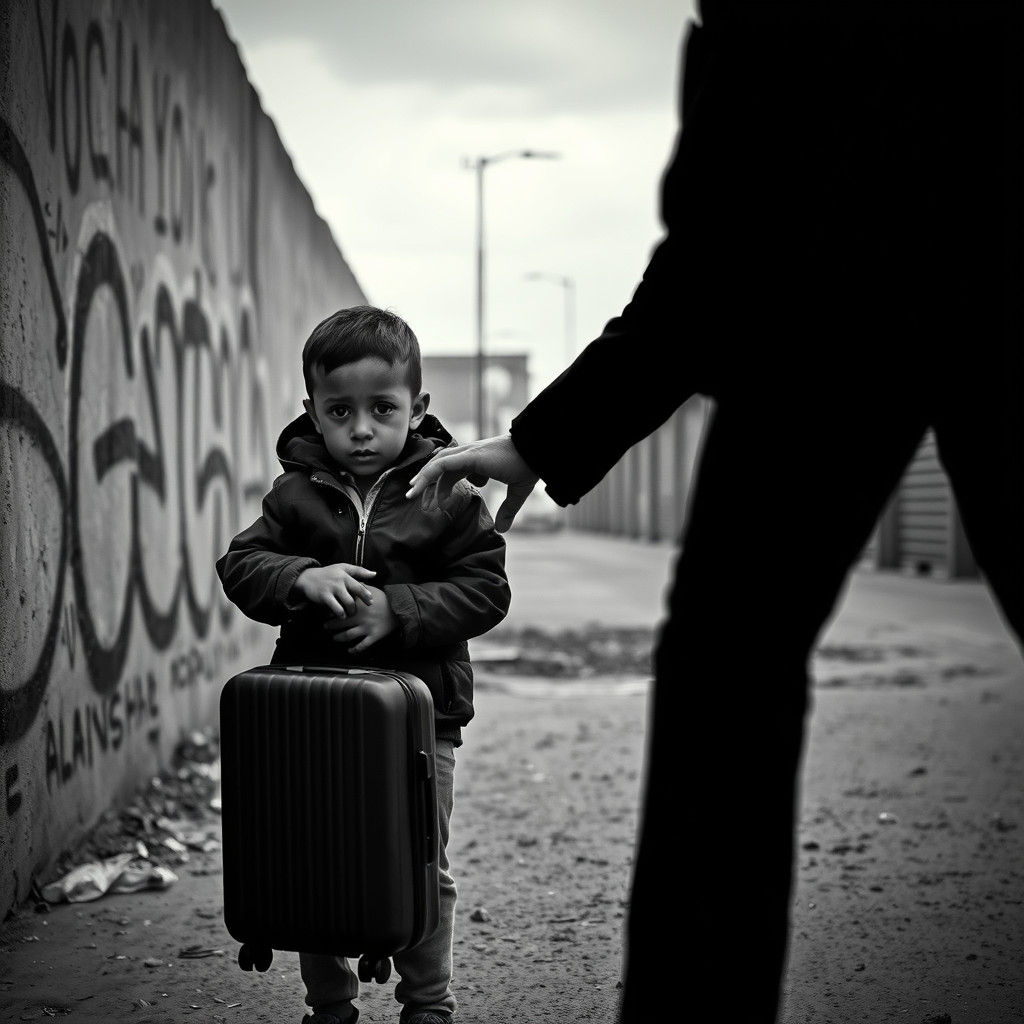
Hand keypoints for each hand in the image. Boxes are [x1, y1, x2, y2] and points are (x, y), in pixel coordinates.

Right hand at [293, 563, 375, 618]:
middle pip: (354, 597)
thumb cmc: (329, 573)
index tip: (370, 602)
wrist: (308, 577)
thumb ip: (359, 571)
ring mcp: (332, 589)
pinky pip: (336, 608)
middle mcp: (339, 582)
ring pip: (347, 603)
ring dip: (351, 611)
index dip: (366, 596)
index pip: (359, 586)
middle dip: (359, 606)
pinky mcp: (324, 597)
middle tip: (359, 611)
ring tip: (351, 614)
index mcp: (346, 575)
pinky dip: (341, 614)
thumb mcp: (343, 568)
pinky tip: (342, 616)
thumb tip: (374, 574)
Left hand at [323, 586, 396, 651]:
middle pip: (341, 623)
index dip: (331, 610)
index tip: (325, 612)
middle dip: (330, 625)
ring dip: (339, 638)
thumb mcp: (372, 590)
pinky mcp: (374, 636)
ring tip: (334, 638)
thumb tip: (349, 583)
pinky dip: (355, 650)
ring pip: (348, 635)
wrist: (400, 608)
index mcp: (358, 605)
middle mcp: (360, 617)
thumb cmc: (386, 599)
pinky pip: (362, 646)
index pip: (340, 608)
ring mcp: (367, 628)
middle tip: (325, 626)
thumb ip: (359, 588)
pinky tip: (350, 651)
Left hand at [405, 432, 538, 532]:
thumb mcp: (517, 492)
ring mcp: (468, 453)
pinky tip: (419, 486)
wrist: (537, 452)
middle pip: (442, 468)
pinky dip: (428, 474)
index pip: (453, 471)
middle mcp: (470, 455)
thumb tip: (502, 529)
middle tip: (422, 504)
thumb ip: (507, 510)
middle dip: (430, 485)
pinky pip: (441, 464)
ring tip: (412, 494)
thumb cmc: (529, 466)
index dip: (443, 487)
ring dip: (423, 479)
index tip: (438, 506)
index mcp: (479, 461)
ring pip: (437, 464)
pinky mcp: (469, 456)